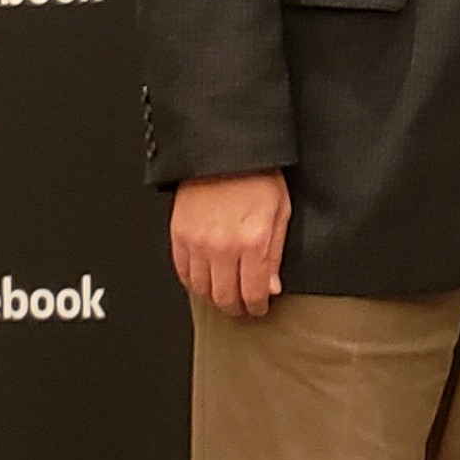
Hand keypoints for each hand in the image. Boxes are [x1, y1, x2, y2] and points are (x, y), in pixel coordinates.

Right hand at [170, 170, 290, 317]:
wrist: (226, 151)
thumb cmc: (257, 176)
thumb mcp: (281, 213)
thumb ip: (275, 254)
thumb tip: (270, 286)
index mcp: (253, 242)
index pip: (252, 294)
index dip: (257, 308)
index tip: (259, 308)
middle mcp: (223, 246)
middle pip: (224, 298)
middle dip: (236, 308)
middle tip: (242, 307)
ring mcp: (197, 242)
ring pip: (201, 289)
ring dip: (214, 297)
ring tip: (224, 294)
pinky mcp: (179, 234)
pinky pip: (182, 271)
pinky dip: (193, 281)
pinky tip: (204, 279)